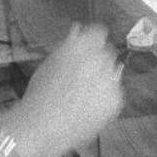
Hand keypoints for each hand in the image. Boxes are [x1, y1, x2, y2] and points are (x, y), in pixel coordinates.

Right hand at [6, 23, 124, 156]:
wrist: (41, 127)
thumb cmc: (39, 95)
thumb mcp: (50, 63)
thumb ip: (68, 45)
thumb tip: (78, 28)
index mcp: (81, 44)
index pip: (99, 32)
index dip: (93, 41)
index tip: (89, 50)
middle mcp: (99, 57)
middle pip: (108, 52)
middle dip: (99, 62)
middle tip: (83, 79)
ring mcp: (110, 79)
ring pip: (113, 73)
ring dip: (103, 80)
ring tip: (81, 97)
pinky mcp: (116, 99)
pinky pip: (115, 95)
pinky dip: (105, 100)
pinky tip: (87, 109)